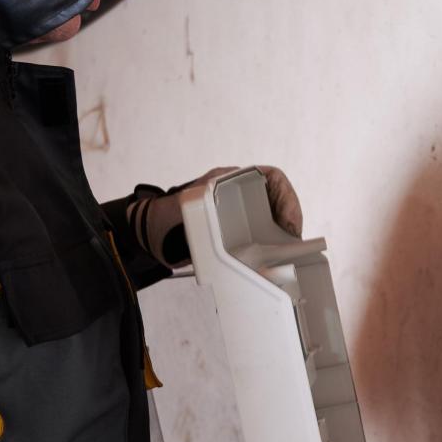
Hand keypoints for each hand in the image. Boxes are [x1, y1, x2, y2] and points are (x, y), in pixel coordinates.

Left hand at [134, 166, 301, 266]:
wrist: (149, 235)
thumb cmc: (167, 219)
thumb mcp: (194, 217)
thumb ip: (214, 232)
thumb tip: (240, 254)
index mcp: (230, 181)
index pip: (272, 178)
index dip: (288, 198)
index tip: (289, 222)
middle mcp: (238, 194)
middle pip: (277, 201)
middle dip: (290, 219)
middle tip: (293, 242)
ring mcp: (239, 214)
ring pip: (272, 220)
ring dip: (282, 235)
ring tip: (286, 253)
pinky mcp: (236, 234)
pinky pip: (261, 237)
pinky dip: (270, 248)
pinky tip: (272, 262)